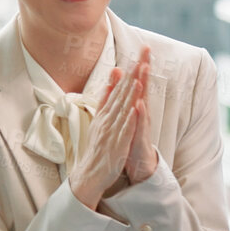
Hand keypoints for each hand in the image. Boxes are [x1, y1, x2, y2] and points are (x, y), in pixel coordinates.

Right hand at [69, 48, 151, 208]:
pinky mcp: (116, 145)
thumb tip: (111, 79)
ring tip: (138, 80)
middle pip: (121, 96)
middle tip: (140, 60)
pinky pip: (123, 131)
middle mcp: (108, 120)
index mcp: (106, 114)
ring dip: (129, 96)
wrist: (89, 173)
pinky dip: (129, 120)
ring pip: (122, 111)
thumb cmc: (98, 147)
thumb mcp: (100, 119)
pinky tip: (135, 110)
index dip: (128, 73)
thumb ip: (106, 99)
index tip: (136, 57)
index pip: (118, 90)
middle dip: (131, 78)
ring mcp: (112, 132)